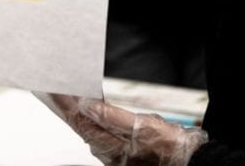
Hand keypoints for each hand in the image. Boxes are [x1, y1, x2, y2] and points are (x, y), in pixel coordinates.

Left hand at [34, 93, 207, 165]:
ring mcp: (114, 154)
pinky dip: (91, 117)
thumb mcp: (144, 127)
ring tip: (64, 94)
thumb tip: (88, 105)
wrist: (191, 161)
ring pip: (88, 129)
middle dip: (66, 106)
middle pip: (81, 126)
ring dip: (75, 111)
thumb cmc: (171, 147)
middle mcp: (109, 154)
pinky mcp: (122, 151)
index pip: (80, 121)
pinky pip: (99, 132)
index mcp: (111, 148)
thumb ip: (113, 117)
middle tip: (53, 87)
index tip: (53, 88)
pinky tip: (89, 108)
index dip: (65, 104)